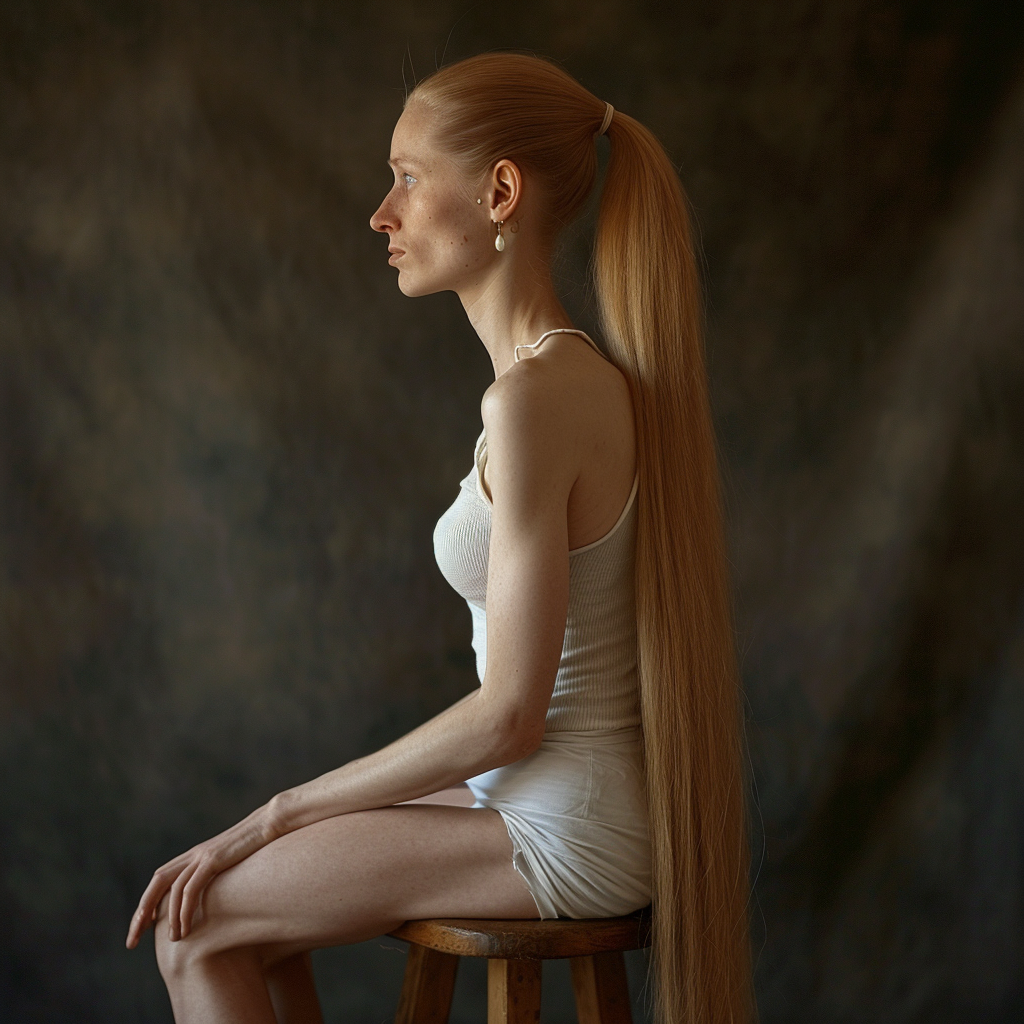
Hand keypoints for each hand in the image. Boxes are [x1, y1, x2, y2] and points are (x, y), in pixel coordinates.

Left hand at [125, 802, 281, 948]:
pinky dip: (184, 910)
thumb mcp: (234, 862)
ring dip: (169, 918)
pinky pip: (191, 888)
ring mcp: (202, 855)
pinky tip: (187, 928)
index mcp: (195, 855)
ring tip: (174, 941)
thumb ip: (220, 874)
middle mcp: (194, 854)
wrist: (270, 823)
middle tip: (132, 941)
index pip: (160, 879)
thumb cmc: (257, 845)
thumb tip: (216, 895)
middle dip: (141, 913)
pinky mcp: (213, 859)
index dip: (147, 903)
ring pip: (172, 889)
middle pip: (157, 882)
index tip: (140, 928)